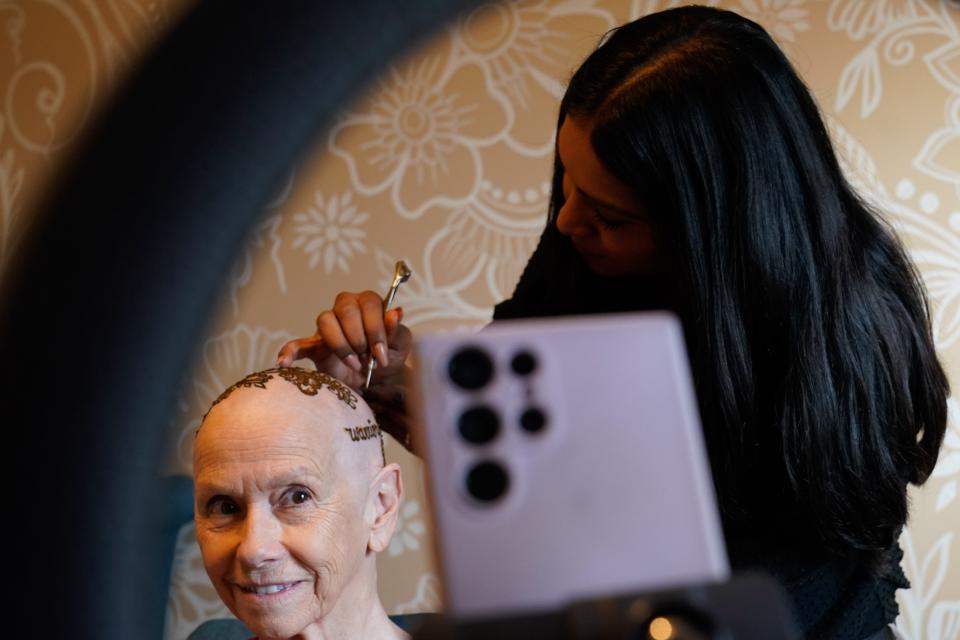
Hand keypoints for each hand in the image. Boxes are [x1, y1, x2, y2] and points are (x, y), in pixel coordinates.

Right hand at [276, 291, 414, 451]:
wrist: (376, 381)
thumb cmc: (388, 357)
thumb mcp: (399, 347)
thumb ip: (396, 331)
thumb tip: (396, 312)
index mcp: (369, 303)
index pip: (370, 303)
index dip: (376, 329)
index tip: (381, 355)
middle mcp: (347, 308)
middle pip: (346, 309)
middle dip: (358, 337)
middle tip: (366, 358)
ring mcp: (328, 326)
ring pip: (325, 320)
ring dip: (340, 345)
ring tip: (353, 363)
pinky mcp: (315, 346)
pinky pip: (298, 344)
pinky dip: (290, 351)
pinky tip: (283, 363)